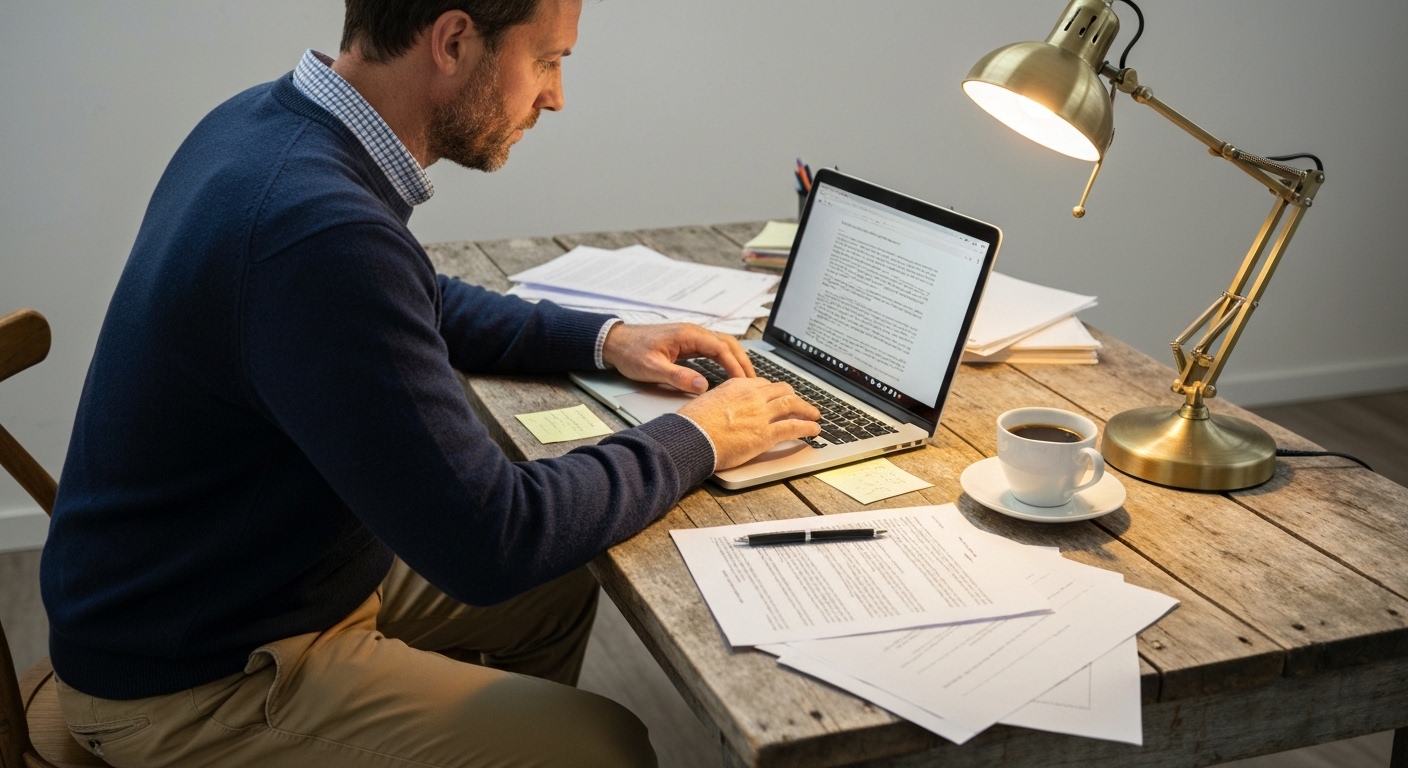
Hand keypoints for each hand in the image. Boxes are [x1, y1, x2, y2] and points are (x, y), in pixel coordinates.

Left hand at [601, 322, 755, 393]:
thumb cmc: (631, 352)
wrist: (615, 342)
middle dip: (743, 362)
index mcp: (688, 334)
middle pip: (728, 344)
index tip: (743, 383)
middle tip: (754, 382)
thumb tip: (702, 385)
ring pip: (722, 345)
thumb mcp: (652, 368)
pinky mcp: (687, 343)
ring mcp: (691, 336)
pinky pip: (713, 349)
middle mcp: (693, 332)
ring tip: (746, 378)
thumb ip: (678, 376)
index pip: (721, 348)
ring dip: (736, 359)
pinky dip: (725, 359)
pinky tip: (729, 371)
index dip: (735, 366)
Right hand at [677, 378, 820, 469]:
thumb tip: (721, 410)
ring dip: (807, 409)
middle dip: (793, 397)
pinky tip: (814, 430)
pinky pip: (793, 426)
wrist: (691, 436)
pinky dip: (807, 427)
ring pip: (792, 405)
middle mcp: (752, 395)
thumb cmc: (692, 424)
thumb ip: (720, 403)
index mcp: (736, 386)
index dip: (773, 392)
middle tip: (799, 404)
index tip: (777, 397)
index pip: (762, 384)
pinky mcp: (766, 433)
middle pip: (782, 391)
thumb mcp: (705, 402)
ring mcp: (761, 414)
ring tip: (815, 414)